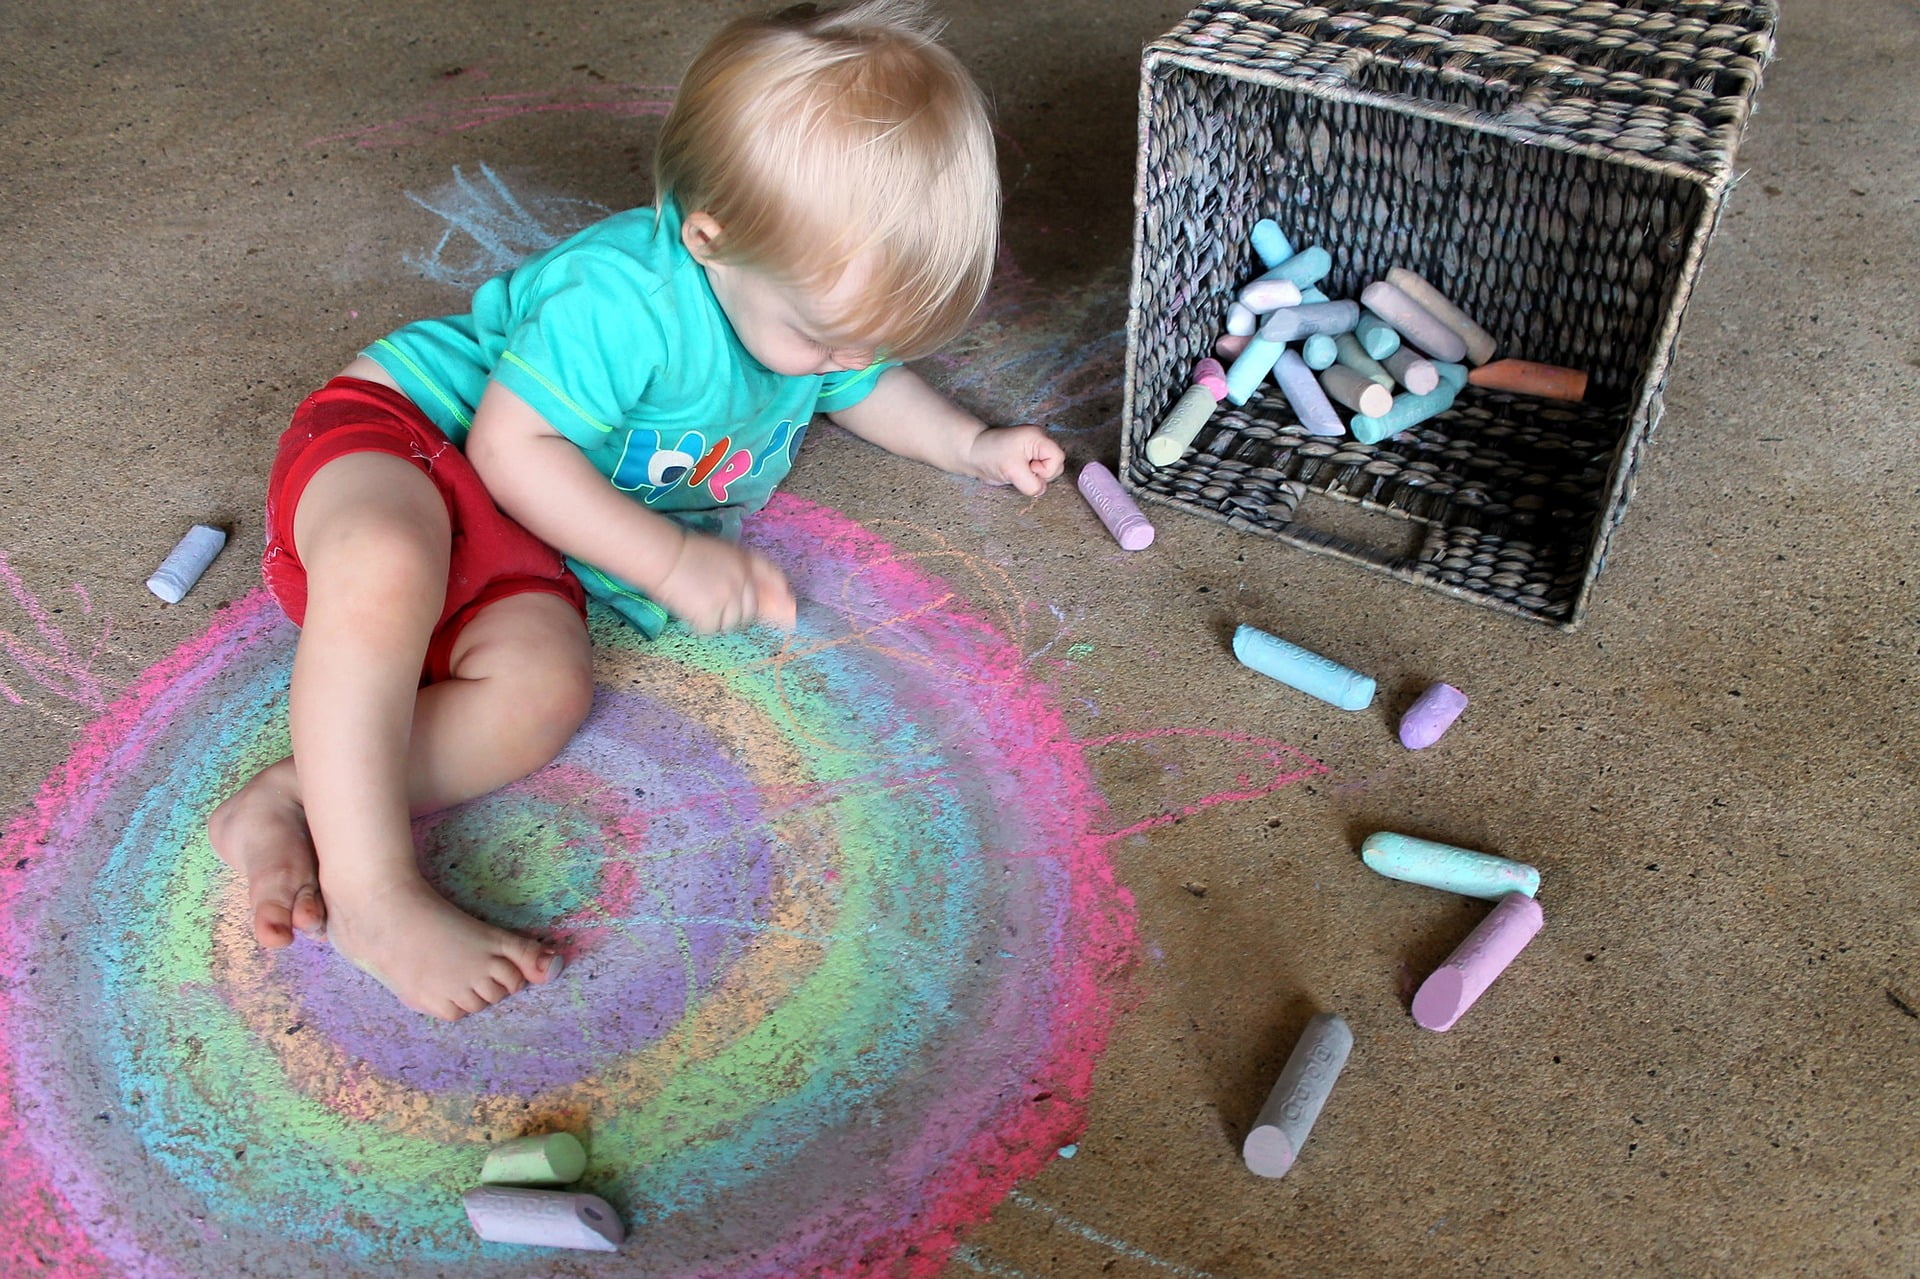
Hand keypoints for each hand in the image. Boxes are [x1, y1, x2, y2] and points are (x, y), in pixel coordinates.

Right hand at [652, 528, 796, 635]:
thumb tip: (770, 595)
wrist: (665, 557)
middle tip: (717, 603)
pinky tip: (692, 608)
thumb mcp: (724, 552)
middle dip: (739, 610)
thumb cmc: (688, 551)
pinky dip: (704, 623)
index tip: (786, 607)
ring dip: (721, 617)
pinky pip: (714, 628)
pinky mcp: (712, 614)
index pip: (773, 578)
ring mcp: (728, 600)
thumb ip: (744, 570)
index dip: (781, 593)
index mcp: (746, 562)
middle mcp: (743, 582)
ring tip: (701, 602)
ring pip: (734, 622)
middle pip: (752, 609)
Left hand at [966, 424, 1065, 496]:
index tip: (1028, 468)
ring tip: (1017, 472)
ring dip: (1035, 479)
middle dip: (1041, 475)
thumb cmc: (989, 455)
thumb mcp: (1012, 471)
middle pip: (1056, 466)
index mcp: (1038, 438)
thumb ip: (1031, 484)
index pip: (1058, 458)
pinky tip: (1016, 474)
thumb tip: (1039, 491)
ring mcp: (1035, 452)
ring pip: (1049, 473)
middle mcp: (1039, 443)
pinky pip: (1038, 475)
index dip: (1046, 469)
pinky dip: (1029, 479)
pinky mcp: (1029, 461)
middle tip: (1021, 471)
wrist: (972, 454)